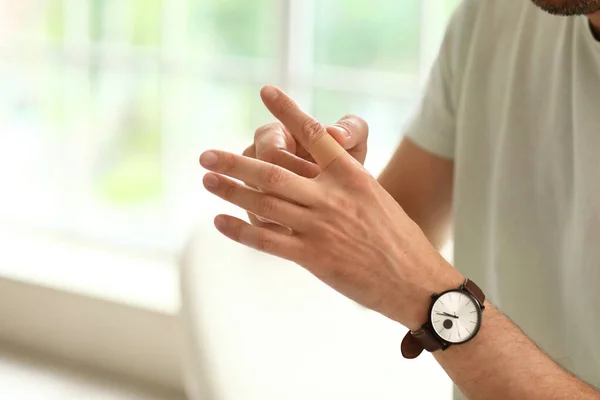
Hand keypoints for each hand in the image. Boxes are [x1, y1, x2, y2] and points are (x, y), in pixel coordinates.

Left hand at [200, 86, 462, 329]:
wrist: (417, 281)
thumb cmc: (398, 238)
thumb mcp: (375, 199)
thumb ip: (342, 185)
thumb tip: (312, 177)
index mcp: (352, 175)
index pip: (315, 133)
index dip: (287, 112)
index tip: (266, 92)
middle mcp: (332, 196)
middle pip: (273, 171)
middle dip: (235, 162)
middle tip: (206, 155)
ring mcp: (321, 227)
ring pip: (264, 203)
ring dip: (230, 191)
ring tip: (207, 180)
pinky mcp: (314, 257)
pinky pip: (268, 240)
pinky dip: (240, 231)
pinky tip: (219, 221)